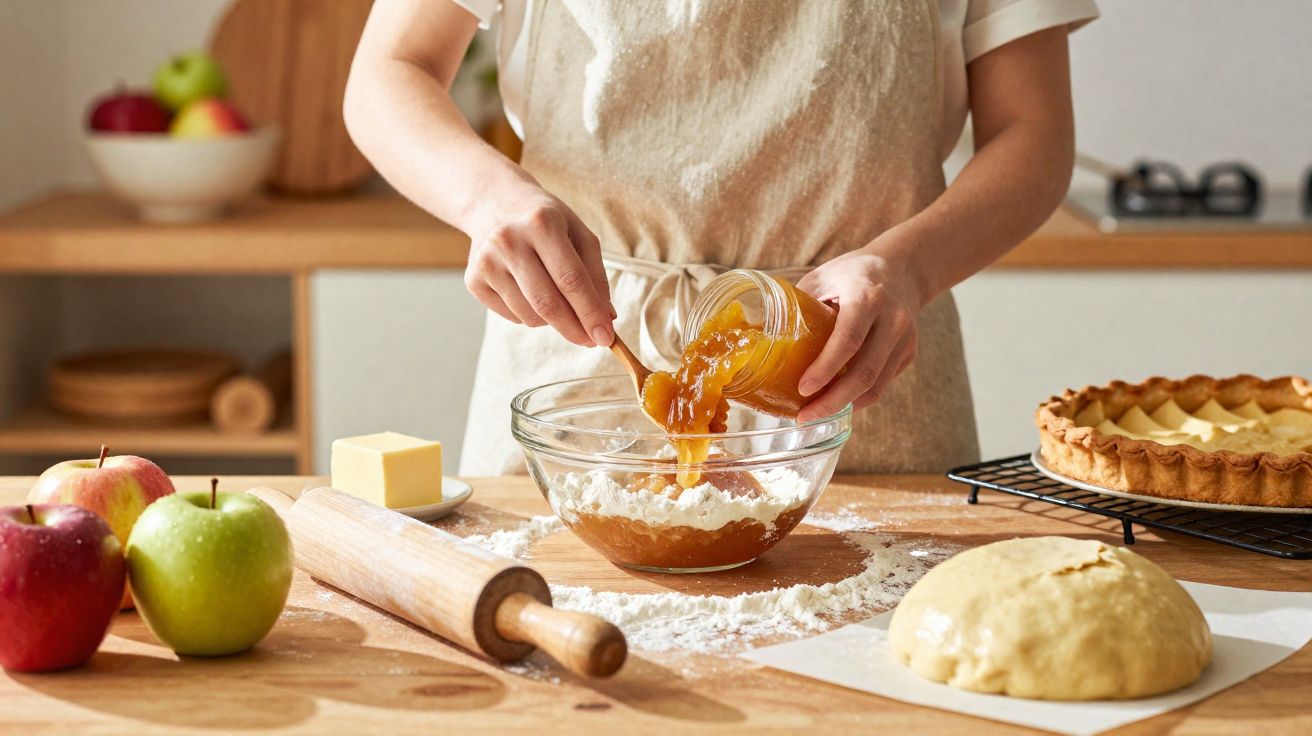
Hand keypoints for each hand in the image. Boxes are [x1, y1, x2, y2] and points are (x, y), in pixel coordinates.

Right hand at [464, 185, 615, 346]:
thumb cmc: (545, 222)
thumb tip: (605, 318)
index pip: (570, 279)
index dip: (590, 313)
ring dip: (552, 321)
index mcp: (541, 224)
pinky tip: (530, 291)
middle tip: (591, 340)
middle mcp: (509, 241)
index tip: (606, 337)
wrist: (495, 204)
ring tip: (557, 298)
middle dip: (574, 329)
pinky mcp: (473, 280)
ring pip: (530, 316)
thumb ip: (595, 275)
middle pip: (547, 303)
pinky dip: (531, 315)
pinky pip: (512, 316)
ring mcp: (486, 262)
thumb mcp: (578, 234)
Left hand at [794, 248, 923, 420]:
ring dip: (844, 405)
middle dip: (832, 401)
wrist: (905, 269)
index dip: (825, 368)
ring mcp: (905, 340)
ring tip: (814, 414)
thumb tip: (759, 334)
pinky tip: (835, 401)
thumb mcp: (823, 277)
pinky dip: (857, 398)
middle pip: (865, 372)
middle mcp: (893, 320)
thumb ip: (800, 305)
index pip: (848, 339)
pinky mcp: (909, 354)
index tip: (802, 389)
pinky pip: (882, 384)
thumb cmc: (853, 273)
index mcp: (867, 296)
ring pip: (876, 386)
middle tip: (803, 416)